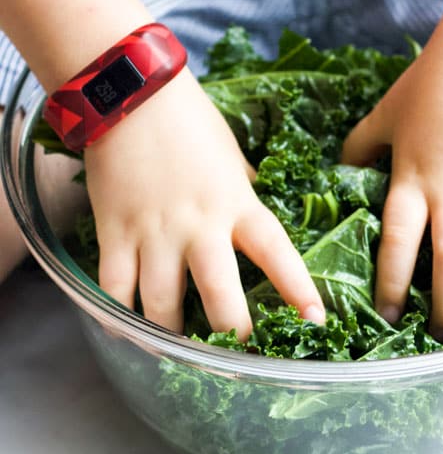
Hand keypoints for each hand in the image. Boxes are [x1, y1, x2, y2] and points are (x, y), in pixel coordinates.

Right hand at [84, 68, 324, 337]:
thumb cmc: (188, 119)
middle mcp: (199, 226)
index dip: (298, 289)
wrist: (130, 93)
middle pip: (220, 298)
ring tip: (180, 355)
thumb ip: (244, 192)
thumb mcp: (232, 156)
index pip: (277, 253)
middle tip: (241, 360)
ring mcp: (154, 233)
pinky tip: (125, 334)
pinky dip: (117, 316)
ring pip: (163, 305)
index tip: (316, 322)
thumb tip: (253, 217)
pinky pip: (115, 287)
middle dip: (233, 336)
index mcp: (237, 203)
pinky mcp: (114, 232)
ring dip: (172, 336)